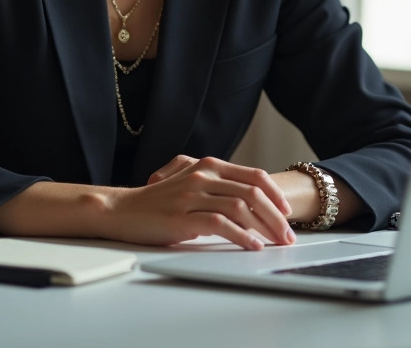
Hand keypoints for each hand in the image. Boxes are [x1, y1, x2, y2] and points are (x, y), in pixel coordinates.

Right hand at [105, 156, 295, 249]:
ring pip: (241, 207)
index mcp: (208, 165)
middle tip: (288, 235)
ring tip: (275, 243)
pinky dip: (241, 236)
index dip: (275, 194)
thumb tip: (250, 200)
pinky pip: (221, 224)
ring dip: (264, 228)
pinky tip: (252, 245)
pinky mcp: (183, 216)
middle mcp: (203, 176)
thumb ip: (216, 184)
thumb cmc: (158, 201)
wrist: (122, 210)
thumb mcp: (190, 183)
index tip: (287, 212)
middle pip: (252, 193)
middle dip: (276, 216)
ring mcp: (193, 195)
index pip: (254, 176)